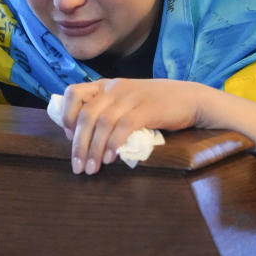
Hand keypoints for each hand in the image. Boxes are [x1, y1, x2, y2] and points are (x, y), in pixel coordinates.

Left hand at [59, 78, 201, 174]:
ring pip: (102, 123)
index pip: (73, 93)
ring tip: (92, 169)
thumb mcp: (126, 101)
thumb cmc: (156, 104)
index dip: (66, 115)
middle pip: (86, 115)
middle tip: (77, 167)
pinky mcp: (147, 108)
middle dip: (78, 144)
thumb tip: (84, 137)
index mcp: (106, 86)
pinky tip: (111, 159)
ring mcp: (131, 97)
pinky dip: (114, 144)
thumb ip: (107, 112)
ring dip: (94, 149)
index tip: (69, 137)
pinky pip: (124, 127)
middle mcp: (115, 88)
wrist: (190, 98)